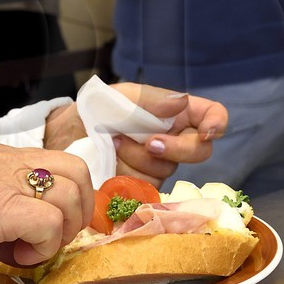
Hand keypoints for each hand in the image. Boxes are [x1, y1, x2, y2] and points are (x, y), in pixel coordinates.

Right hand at [0, 143, 93, 268]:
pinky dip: (41, 246)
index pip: (58, 163)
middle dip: (75, 212)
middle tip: (50, 240)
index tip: (51, 229)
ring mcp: (1, 179)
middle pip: (77, 171)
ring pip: (70, 193)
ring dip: (60, 230)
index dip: (68, 199)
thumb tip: (22, 244)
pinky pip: (47, 222)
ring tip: (28, 250)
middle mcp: (4, 161)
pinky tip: (14, 257)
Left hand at [43, 84, 225, 184]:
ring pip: (167, 170)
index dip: (217, 123)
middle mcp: (174, 140)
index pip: (213, 116)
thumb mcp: (120, 96)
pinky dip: (128, 175)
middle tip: (149, 142)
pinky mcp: (142, 187)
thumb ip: (150, 100)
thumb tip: (182, 102)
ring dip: (139, 158)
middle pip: (200, 151)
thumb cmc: (97, 110)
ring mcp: (159, 165)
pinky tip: (111, 163)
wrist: (66, 136)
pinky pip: (147, 187)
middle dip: (176, 148)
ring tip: (113, 142)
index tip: (207, 132)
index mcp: (176, 113)